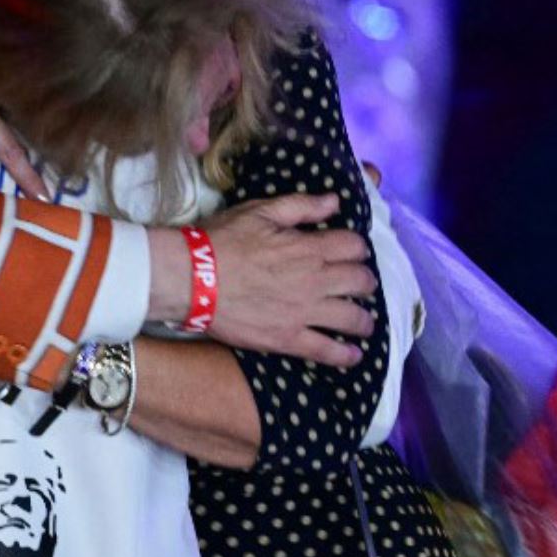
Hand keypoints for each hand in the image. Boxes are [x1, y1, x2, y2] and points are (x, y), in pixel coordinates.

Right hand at [201, 193, 376, 367]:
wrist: (192, 279)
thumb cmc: (222, 241)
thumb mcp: (259, 212)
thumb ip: (300, 206)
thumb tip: (334, 201)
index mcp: (309, 249)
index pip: (353, 245)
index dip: (357, 246)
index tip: (352, 250)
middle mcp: (315, 282)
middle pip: (361, 281)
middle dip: (364, 280)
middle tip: (359, 282)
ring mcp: (304, 313)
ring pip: (353, 318)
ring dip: (364, 318)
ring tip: (363, 320)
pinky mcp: (288, 339)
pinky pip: (327, 351)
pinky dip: (346, 355)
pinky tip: (354, 355)